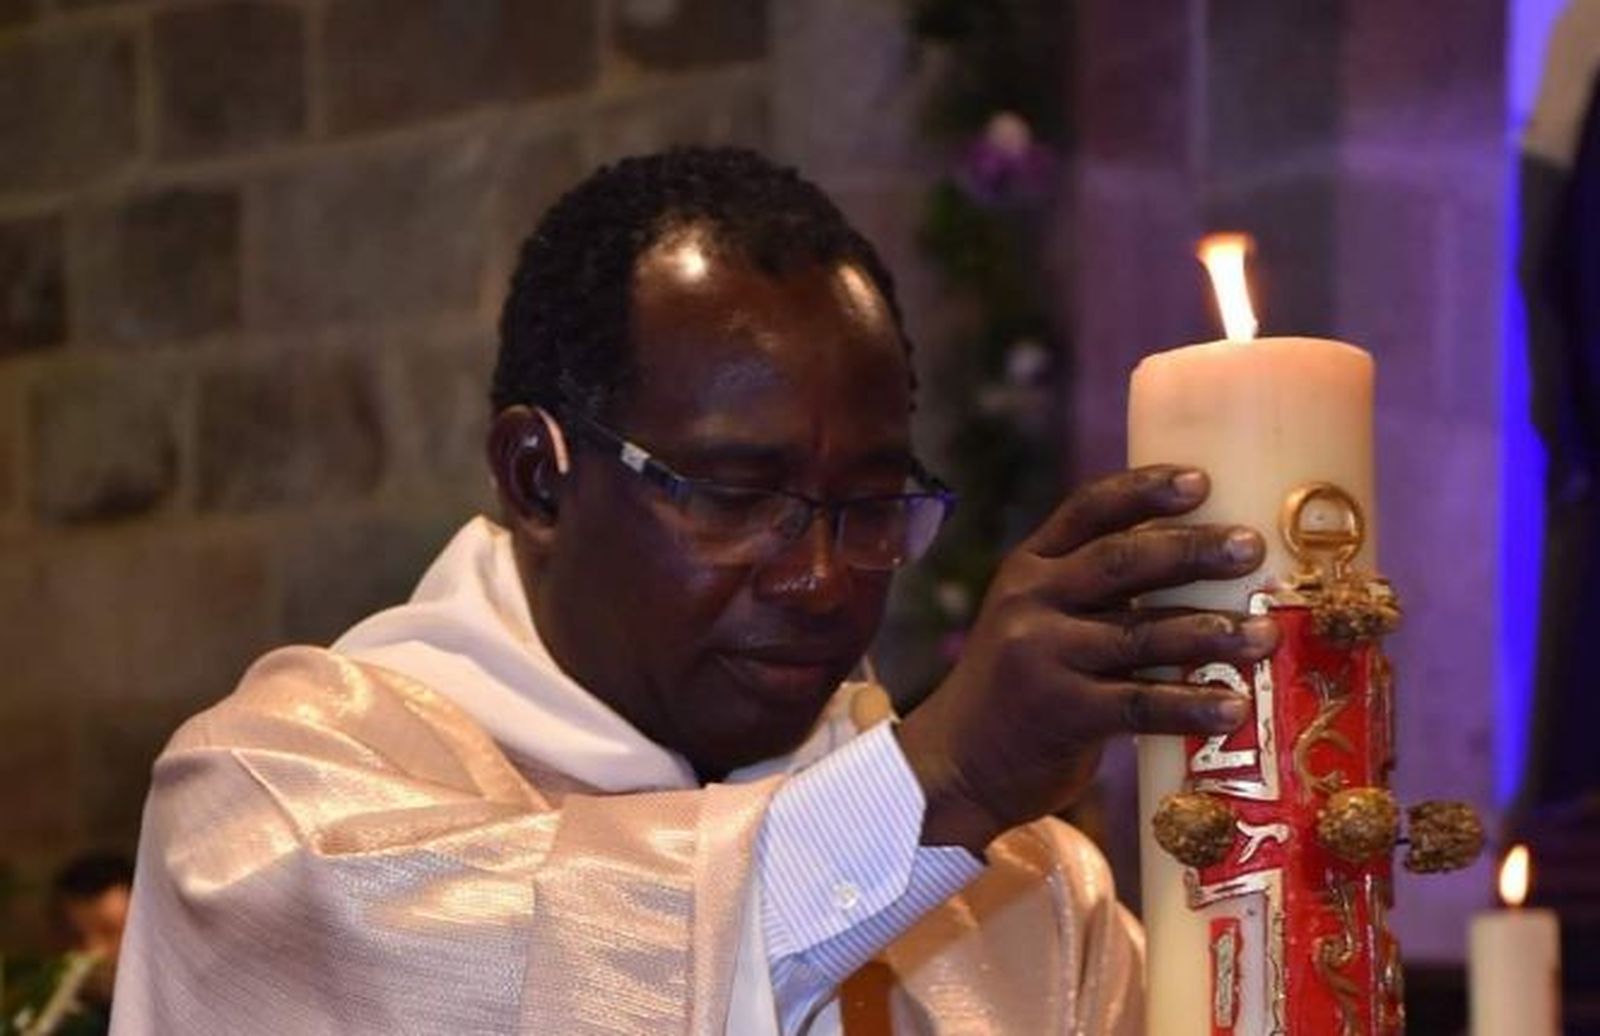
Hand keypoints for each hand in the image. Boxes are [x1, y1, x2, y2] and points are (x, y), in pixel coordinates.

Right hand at [894, 466, 1278, 854]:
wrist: (955, 764)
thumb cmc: (1019, 686)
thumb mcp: (1035, 618)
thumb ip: (1092, 592)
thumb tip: (1202, 568)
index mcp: (1029, 566)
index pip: (1088, 510)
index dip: (1144, 490)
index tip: (1200, 480)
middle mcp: (1030, 601)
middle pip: (1122, 562)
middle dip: (1192, 551)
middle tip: (1250, 548)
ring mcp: (1041, 656)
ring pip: (1140, 633)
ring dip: (1211, 632)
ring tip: (1266, 634)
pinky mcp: (1059, 712)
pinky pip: (1138, 704)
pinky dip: (1190, 705)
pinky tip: (1233, 707)